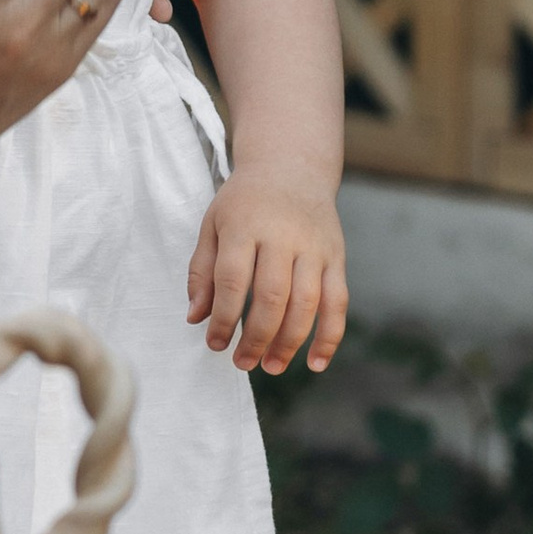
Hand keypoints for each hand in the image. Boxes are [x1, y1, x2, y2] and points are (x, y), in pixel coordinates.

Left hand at [189, 169, 347, 374]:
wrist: (291, 167)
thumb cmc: (244, 202)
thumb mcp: (213, 224)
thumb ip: (202, 271)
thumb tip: (195, 317)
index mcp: (244, 226)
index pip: (232, 279)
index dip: (222, 318)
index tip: (215, 344)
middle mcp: (282, 236)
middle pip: (272, 296)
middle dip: (256, 337)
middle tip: (242, 363)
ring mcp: (314, 247)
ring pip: (306, 303)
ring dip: (289, 342)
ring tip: (270, 366)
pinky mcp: (337, 257)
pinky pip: (337, 302)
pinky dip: (329, 337)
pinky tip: (314, 363)